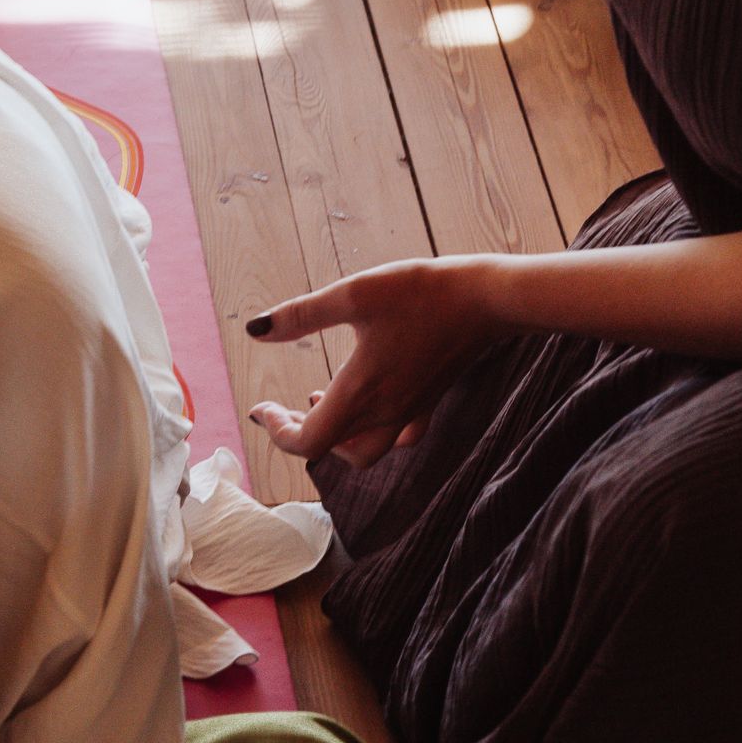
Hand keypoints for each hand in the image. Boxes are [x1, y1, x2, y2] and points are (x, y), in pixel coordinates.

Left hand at [247, 256, 507, 467]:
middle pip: (333, 450)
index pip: (307, 441)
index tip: (259, 408)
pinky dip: (376, 431)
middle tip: (282, 408)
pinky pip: (400, 436)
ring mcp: (410, 409)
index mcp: (360, 392)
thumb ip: (302, 314)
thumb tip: (254, 329)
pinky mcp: (429, 399)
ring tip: (320, 400)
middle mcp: (385, 411)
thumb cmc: (422, 292)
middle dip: (301, 435)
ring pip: (366, 450)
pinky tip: (371, 405)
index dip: (276, 430)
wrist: (487, 298)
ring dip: (337, 437)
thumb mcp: (354, 294)